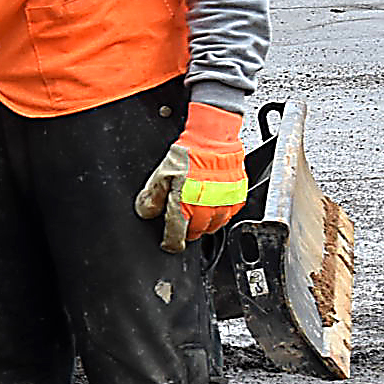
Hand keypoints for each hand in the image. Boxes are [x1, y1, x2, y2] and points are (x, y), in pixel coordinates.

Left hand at [133, 101, 247, 253]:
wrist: (212, 138)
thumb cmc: (188, 154)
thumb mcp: (161, 175)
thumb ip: (152, 197)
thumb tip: (146, 213)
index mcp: (185, 202)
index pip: (177, 234)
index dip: (171, 243)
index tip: (169, 245)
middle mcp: (206, 205)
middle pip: (197, 231)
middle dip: (188, 233)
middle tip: (182, 230)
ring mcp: (223, 201)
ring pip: (215, 226)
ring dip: (205, 226)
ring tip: (197, 220)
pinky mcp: (237, 194)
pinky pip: (230, 214)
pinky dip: (222, 216)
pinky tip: (214, 210)